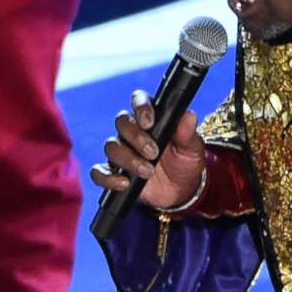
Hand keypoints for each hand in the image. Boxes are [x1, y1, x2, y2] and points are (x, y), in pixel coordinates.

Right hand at [88, 90, 206, 212]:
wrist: (181, 191)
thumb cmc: (185, 163)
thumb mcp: (192, 148)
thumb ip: (187, 132)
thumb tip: (189, 115)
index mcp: (151, 118)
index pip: (139, 101)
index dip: (140, 107)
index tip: (149, 122)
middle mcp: (133, 131)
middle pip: (122, 122)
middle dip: (136, 137)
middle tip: (153, 153)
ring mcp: (122, 152)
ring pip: (111, 147)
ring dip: (128, 159)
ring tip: (147, 172)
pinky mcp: (114, 172)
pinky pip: (99, 172)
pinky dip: (107, 177)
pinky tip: (123, 183)